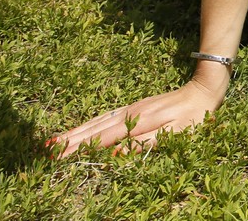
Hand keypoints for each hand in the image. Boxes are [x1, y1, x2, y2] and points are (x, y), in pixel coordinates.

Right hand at [48, 78, 223, 156]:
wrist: (203, 90)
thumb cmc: (193, 118)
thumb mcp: (175, 135)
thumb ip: (146, 144)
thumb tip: (117, 153)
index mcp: (137, 121)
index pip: (101, 139)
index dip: (79, 149)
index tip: (58, 157)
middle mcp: (128, 113)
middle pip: (92, 129)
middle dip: (68, 141)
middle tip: (45, 151)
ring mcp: (129, 108)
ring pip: (95, 122)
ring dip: (74, 132)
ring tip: (53, 141)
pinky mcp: (132, 107)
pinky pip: (104, 118)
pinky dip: (87, 125)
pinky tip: (79, 130)